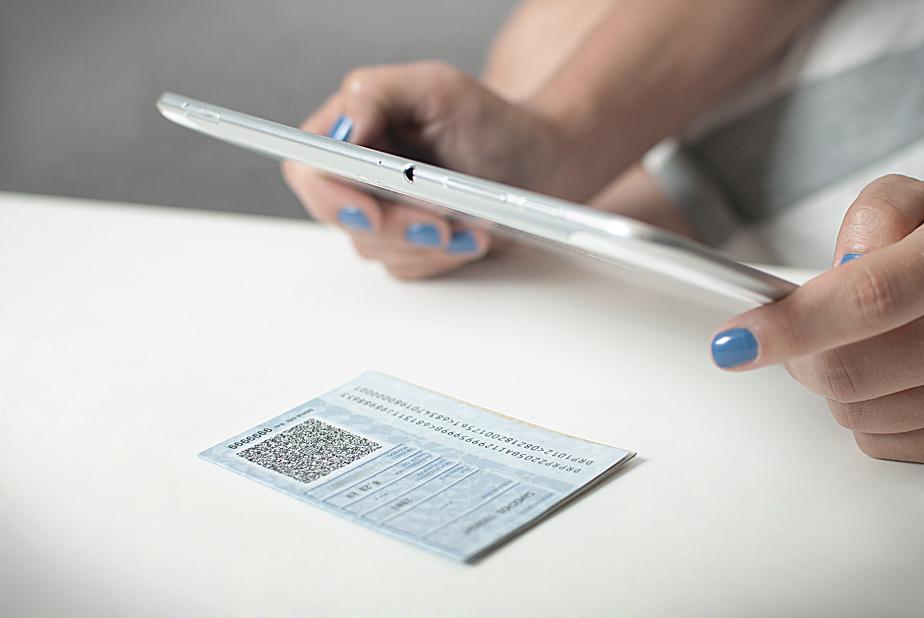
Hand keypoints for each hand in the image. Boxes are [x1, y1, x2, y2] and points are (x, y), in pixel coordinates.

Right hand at [282, 61, 563, 278]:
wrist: (535, 165)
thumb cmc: (488, 121)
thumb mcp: (436, 86)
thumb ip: (377, 93)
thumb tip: (343, 128)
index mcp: (350, 132)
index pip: (310, 171)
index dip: (332, 197)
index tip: (370, 209)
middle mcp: (356, 177)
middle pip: (343, 218)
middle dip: (397, 225)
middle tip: (443, 219)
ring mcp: (379, 216)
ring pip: (376, 249)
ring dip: (428, 240)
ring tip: (472, 219)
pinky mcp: (407, 247)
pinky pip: (407, 268)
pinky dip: (443, 255)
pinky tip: (472, 236)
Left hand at [710, 175, 923, 462]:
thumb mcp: (916, 206)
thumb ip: (876, 219)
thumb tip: (841, 265)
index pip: (869, 299)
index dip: (794, 323)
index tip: (736, 340)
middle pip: (848, 372)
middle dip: (804, 353)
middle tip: (799, 328)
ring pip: (856, 414)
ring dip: (837, 385)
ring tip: (865, 345)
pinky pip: (879, 444)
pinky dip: (866, 415)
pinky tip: (884, 379)